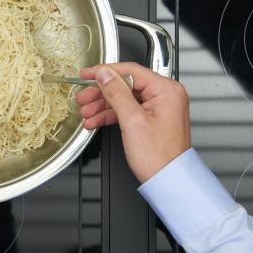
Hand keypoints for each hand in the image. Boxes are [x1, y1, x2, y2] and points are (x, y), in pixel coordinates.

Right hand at [77, 62, 190, 181]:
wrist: (168, 181)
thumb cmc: (159, 157)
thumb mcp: (132, 121)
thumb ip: (117, 93)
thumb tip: (105, 74)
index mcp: (166, 90)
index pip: (131, 70)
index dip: (105, 71)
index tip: (87, 74)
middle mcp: (166, 95)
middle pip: (126, 85)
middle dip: (102, 93)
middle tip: (84, 97)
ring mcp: (160, 108)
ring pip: (125, 98)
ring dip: (103, 106)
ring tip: (86, 112)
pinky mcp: (153, 119)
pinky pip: (129, 111)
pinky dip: (112, 115)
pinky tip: (96, 121)